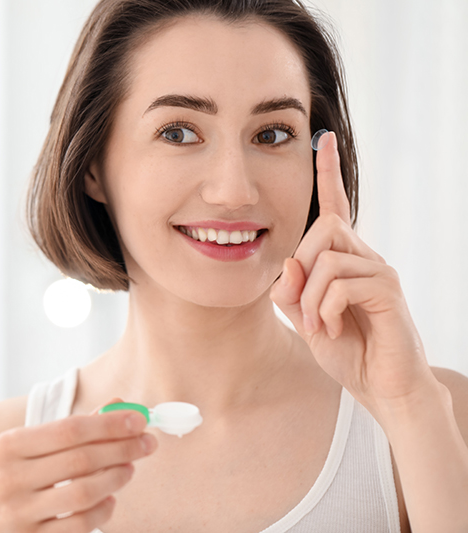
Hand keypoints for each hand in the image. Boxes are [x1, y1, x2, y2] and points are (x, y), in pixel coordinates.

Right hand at [0, 399, 157, 532]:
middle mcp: (11, 478)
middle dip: (122, 449)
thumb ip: (65, 431)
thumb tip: (116, 406)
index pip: (69, 429)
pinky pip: (79, 526)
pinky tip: (111, 499)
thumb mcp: (19, 450)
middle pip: (81, 460)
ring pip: (84, 494)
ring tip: (130, 468)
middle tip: (147, 443)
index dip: (109, 424)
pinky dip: (103, 511)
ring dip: (116, 479)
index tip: (139, 420)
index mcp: (8, 446)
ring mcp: (19, 513)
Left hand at [270, 131, 435, 418]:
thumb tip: (288, 261)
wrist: (383, 388)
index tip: (322, 140)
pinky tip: (331, 329)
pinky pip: (341, 283)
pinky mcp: (388, 290)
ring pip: (327, 257)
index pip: (336, 208)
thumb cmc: (346, 351)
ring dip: (309, 298)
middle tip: (302, 311)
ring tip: (317, 326)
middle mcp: (365, 256)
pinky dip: (324, 309)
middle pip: (323, 228)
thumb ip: (291, 291)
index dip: (328, 174)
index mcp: (344, 259)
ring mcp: (380, 271)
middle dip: (301, 269)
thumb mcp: (304, 320)